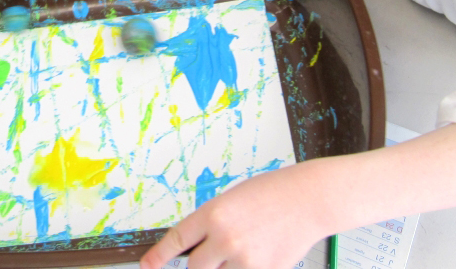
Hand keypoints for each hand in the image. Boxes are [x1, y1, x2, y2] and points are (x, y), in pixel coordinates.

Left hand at [140, 165, 324, 268]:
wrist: (308, 199)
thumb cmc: (270, 194)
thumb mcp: (231, 200)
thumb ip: (211, 224)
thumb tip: (196, 247)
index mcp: (213, 214)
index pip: (177, 241)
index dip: (158, 256)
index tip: (147, 266)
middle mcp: (225, 238)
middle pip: (195, 268)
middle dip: (201, 264)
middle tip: (216, 251)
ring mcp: (245, 258)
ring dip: (225, 267)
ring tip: (246, 245)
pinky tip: (260, 252)